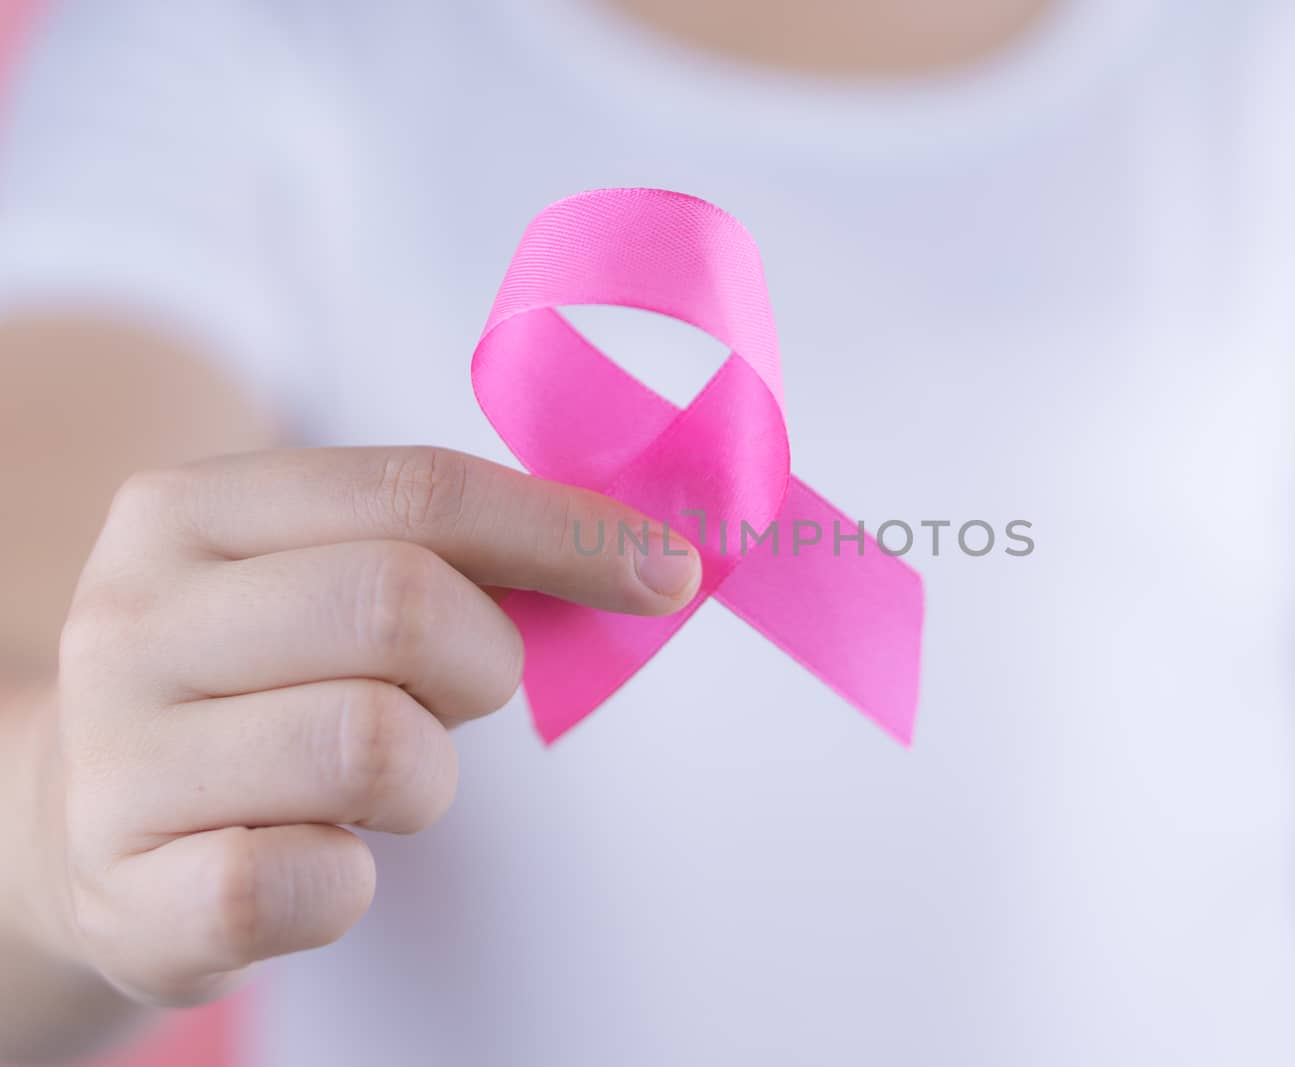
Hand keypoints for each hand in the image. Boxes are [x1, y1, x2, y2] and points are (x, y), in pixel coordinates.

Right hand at [34, 446, 699, 1004]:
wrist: (79, 823)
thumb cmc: (254, 684)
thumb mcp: (315, 577)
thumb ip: (453, 548)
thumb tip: (649, 553)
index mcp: (190, 509)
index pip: (416, 491)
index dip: (565, 530)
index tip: (667, 573)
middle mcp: (132, 619)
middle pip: (403, 605)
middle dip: (485, 662)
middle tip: (459, 695)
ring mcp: (116, 759)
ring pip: (373, 745)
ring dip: (426, 775)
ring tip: (376, 777)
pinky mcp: (129, 892)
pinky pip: (314, 881)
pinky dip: (356, 878)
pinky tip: (323, 855)